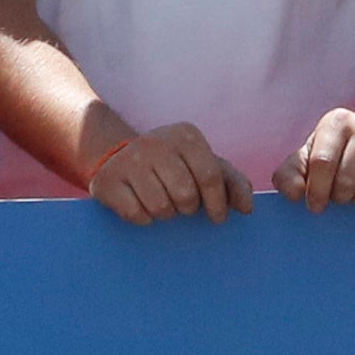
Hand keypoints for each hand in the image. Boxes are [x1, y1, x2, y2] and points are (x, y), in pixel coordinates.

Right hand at [88, 123, 253, 225]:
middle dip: (187, 208)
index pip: (211, 176)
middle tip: (181, 203)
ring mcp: (128, 160)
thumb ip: (232, 183)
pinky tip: (141, 204)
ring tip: (160, 200)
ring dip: (165, 214)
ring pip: (161, 208)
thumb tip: (247, 208)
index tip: (217, 217)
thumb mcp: (206, 167)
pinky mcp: (107, 181)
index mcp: (185, 136)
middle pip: (186, 196)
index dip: (218, 204)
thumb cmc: (175, 166)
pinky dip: (144, 218)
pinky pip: (136, 215)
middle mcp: (155, 142)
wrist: (121, 157)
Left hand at [276, 108, 354, 211]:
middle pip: (347, 181)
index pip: (322, 163)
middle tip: (342, 193)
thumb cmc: (338, 156)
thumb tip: (293, 193)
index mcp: (338, 121)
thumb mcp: (309, 160)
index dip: (316, 191)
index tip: (316, 205)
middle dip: (341, 197)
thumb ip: (290, 175)